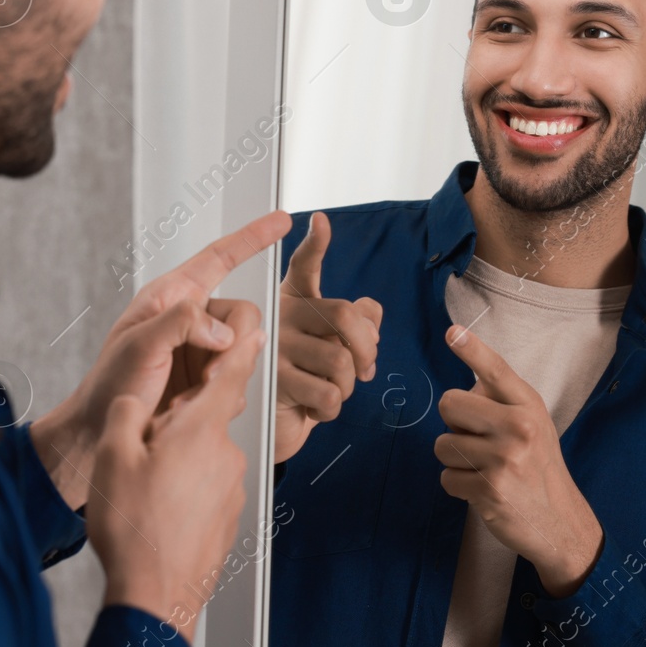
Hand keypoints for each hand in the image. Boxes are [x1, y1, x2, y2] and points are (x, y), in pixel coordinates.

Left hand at [31, 210, 292, 508]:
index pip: (219, 258)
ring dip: (222, 377)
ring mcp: (201, 350)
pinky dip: (221, 395)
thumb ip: (181, 324)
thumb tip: (221, 328)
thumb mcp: (138, 345)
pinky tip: (191, 405)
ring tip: (185, 395)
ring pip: (245, 350)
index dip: (252, 238)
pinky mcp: (208, 378)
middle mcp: (191, 320)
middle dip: (233, 347)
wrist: (103, 431)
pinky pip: (238, 379)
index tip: (281, 221)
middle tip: (206, 376)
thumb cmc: (110, 385)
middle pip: (244, 314)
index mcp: (172, 297)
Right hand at [89, 300, 266, 642]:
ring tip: (144, 488)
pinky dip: (185, 490)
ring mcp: (232, 489)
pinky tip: (158, 511)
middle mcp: (226, 455)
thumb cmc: (133, 529)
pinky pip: (207, 487)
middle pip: (207, 417)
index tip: (251, 326)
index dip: (239, 346)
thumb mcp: (112, 455)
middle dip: (176, 423)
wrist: (155, 598)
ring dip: (178, 460)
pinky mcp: (229, 517)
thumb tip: (134, 400)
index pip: (232, 372)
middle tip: (141, 447)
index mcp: (200, 430)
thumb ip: (126, 412)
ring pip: (204, 455)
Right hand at [274, 211, 381, 463]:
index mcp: (294, 302)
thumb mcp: (329, 347)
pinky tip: (316, 407)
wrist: (274, 425)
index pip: (304, 265)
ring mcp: (273, 348)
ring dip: (350, 386)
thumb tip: (372, 311)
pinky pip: (328, 393)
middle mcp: (280, 317)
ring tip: (333, 391)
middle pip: (345, 316)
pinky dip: (332, 409)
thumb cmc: (302, 379)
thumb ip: (356, 322)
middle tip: (366, 369)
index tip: (321, 221)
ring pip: (341, 360)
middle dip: (369, 348)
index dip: (315, 243)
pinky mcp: (274, 383)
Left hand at [433, 325, 602, 597]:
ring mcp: (504, 459)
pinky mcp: (488, 489)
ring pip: (442, 444)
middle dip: (454, 424)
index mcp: (528, 406)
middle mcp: (518, 428)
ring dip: (455, 459)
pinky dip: (458, 485)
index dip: (472, 349)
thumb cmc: (538, 466)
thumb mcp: (533, 425)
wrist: (560, 521)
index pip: (496, 370)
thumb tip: (466, 381)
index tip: (452, 332)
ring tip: (484, 468)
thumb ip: (502, 403)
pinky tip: (483, 489)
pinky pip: (446, 477)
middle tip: (479, 441)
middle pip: (449, 404)